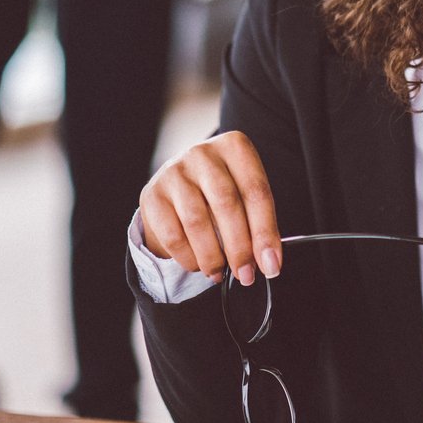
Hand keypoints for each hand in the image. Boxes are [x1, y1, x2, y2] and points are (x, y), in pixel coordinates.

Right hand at [138, 131, 281, 285]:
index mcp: (234, 147)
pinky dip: (189, 257)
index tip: (271, 264)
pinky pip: (173, 234)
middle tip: (246, 275)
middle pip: (226, 203)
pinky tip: (199, 265)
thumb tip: (268, 263)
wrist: (180, 184)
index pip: (255, 191)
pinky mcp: (152, 195)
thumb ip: (259, 225)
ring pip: (197, 221)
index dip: (265, 232)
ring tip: (220, 272)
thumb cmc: (222, 191)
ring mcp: (174, 172)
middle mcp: (202, 153)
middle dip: (239, 247)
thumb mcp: (245, 197)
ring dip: (212, 256)